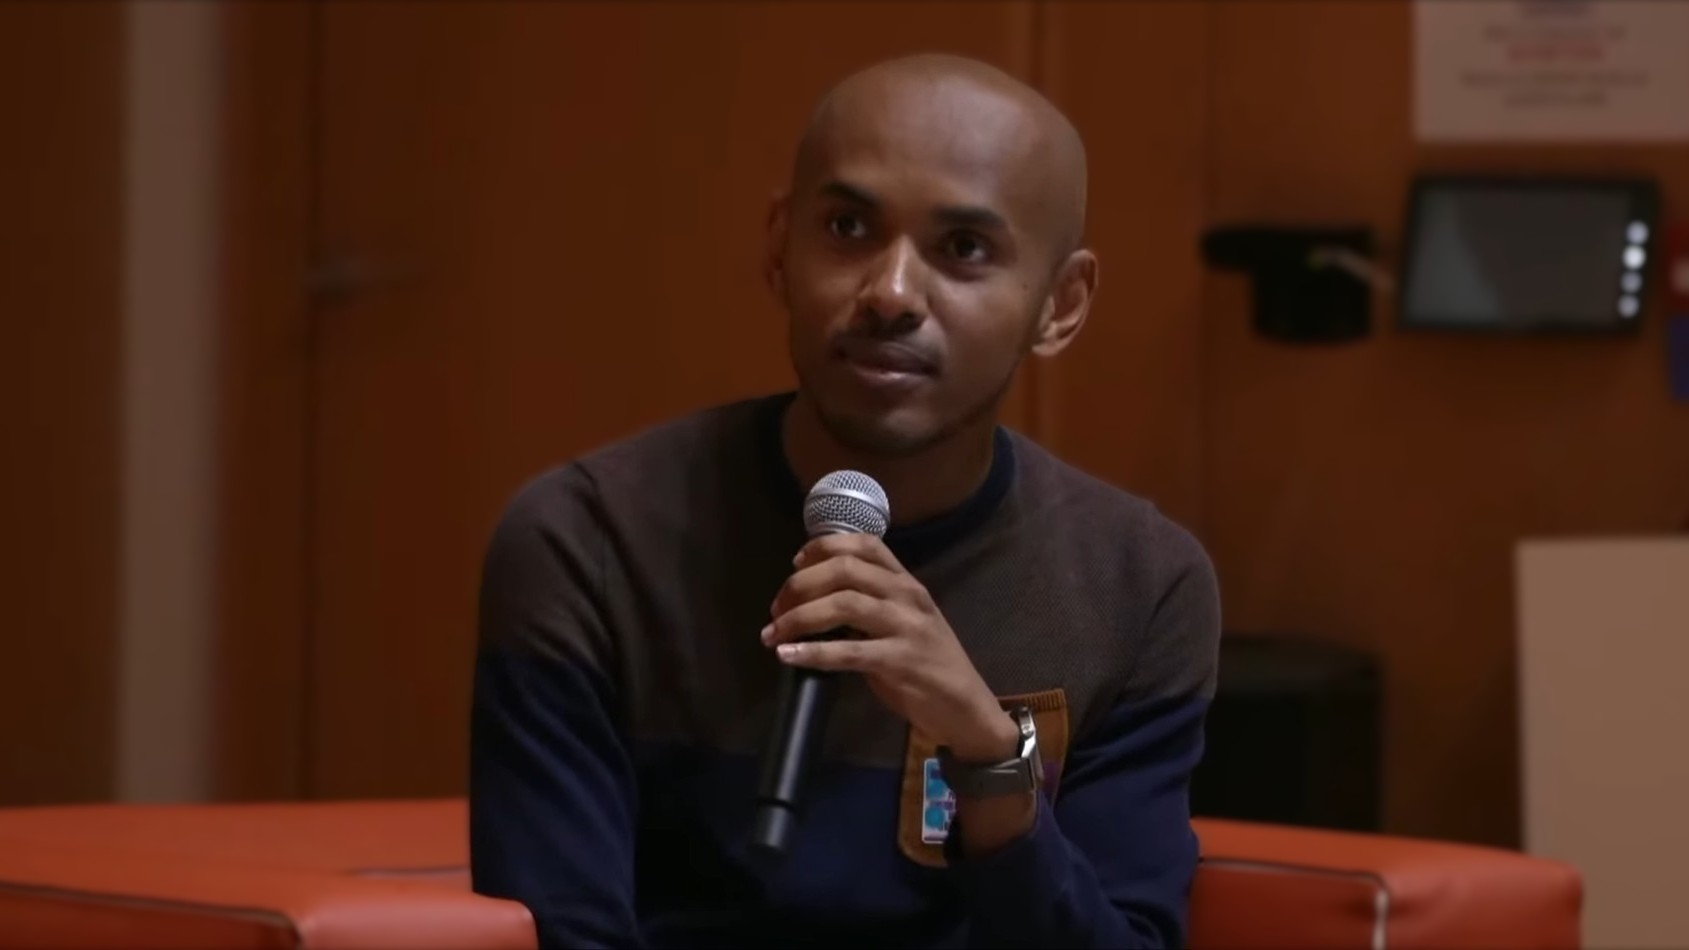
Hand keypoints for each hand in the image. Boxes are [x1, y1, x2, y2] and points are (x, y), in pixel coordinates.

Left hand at [760, 533, 1017, 763]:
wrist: (966, 707)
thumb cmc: (927, 664)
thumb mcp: (904, 622)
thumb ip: (871, 604)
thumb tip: (817, 600)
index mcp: (906, 583)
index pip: (864, 545)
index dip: (823, 548)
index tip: (795, 564)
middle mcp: (907, 596)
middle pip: (845, 570)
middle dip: (800, 585)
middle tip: (775, 609)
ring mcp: (906, 627)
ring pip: (844, 604)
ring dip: (800, 617)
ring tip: (773, 634)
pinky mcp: (900, 661)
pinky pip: (848, 651)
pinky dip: (813, 652)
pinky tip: (788, 656)